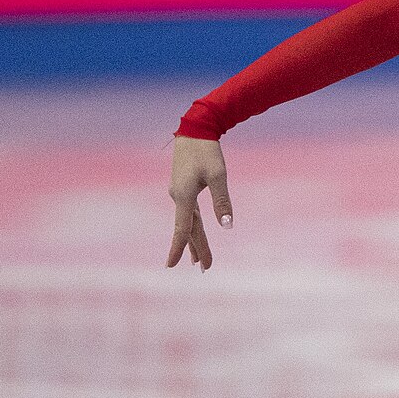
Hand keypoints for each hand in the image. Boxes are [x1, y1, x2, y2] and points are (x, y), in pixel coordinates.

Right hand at [167, 135, 232, 268]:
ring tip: (197, 261)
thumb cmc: (207, 151)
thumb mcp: (219, 175)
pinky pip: (187, 213)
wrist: (195, 129)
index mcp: (184, 196)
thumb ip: (222, 201)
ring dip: (194, 240)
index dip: (178, 248)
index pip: (182, 228)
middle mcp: (178, 197)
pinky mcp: (183, 188)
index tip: (171, 266)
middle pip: (188, 229)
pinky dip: (192, 226)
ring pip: (188, 222)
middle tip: (205, 268)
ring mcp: (179, 193)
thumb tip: (227, 226)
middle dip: (196, 249)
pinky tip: (194, 234)